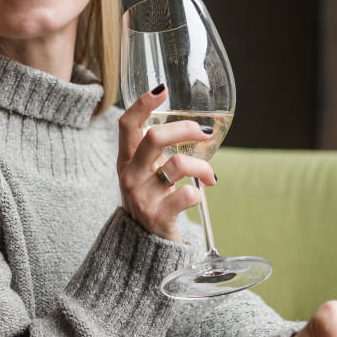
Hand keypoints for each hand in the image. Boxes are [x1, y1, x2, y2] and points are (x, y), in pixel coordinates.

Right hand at [117, 85, 216, 241]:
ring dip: (201, 167)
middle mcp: (130, 176)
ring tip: (210, 175)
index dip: (142, 104)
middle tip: (204, 132)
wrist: (143, 247)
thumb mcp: (143, 173)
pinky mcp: (157, 216)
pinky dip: (199, 193)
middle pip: (154, 137)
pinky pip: (187, 195)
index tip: (162, 89)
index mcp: (126, 160)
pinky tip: (200, 195)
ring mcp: (142, 197)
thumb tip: (191, 126)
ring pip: (177, 164)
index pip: (127, 125)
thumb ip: (154, 151)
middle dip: (185, 129)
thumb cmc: (150, 200)